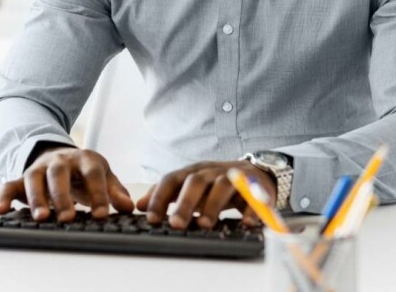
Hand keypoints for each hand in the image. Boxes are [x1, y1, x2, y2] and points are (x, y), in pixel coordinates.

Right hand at [0, 147, 133, 221]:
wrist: (63, 156)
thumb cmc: (86, 172)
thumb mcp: (104, 176)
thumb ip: (115, 191)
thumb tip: (129, 207)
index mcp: (84, 159)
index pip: (93, 173)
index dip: (98, 193)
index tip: (102, 215)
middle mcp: (60, 160)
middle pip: (59, 173)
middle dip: (63, 195)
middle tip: (68, 218)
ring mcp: (39, 168)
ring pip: (34, 178)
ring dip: (37, 198)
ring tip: (41, 218)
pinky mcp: (22, 178)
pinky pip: (10, 185)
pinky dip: (3, 197)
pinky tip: (1, 211)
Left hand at [135, 160, 275, 229]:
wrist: (255, 173)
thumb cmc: (216, 183)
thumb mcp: (190, 185)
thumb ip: (167, 194)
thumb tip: (140, 205)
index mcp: (193, 171)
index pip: (172, 179)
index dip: (160, 196)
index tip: (151, 217)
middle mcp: (211, 171)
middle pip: (196, 181)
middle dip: (185, 202)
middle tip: (176, 224)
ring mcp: (233, 176)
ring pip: (222, 185)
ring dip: (213, 205)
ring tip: (204, 225)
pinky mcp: (255, 186)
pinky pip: (253, 196)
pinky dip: (250, 209)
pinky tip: (245, 223)